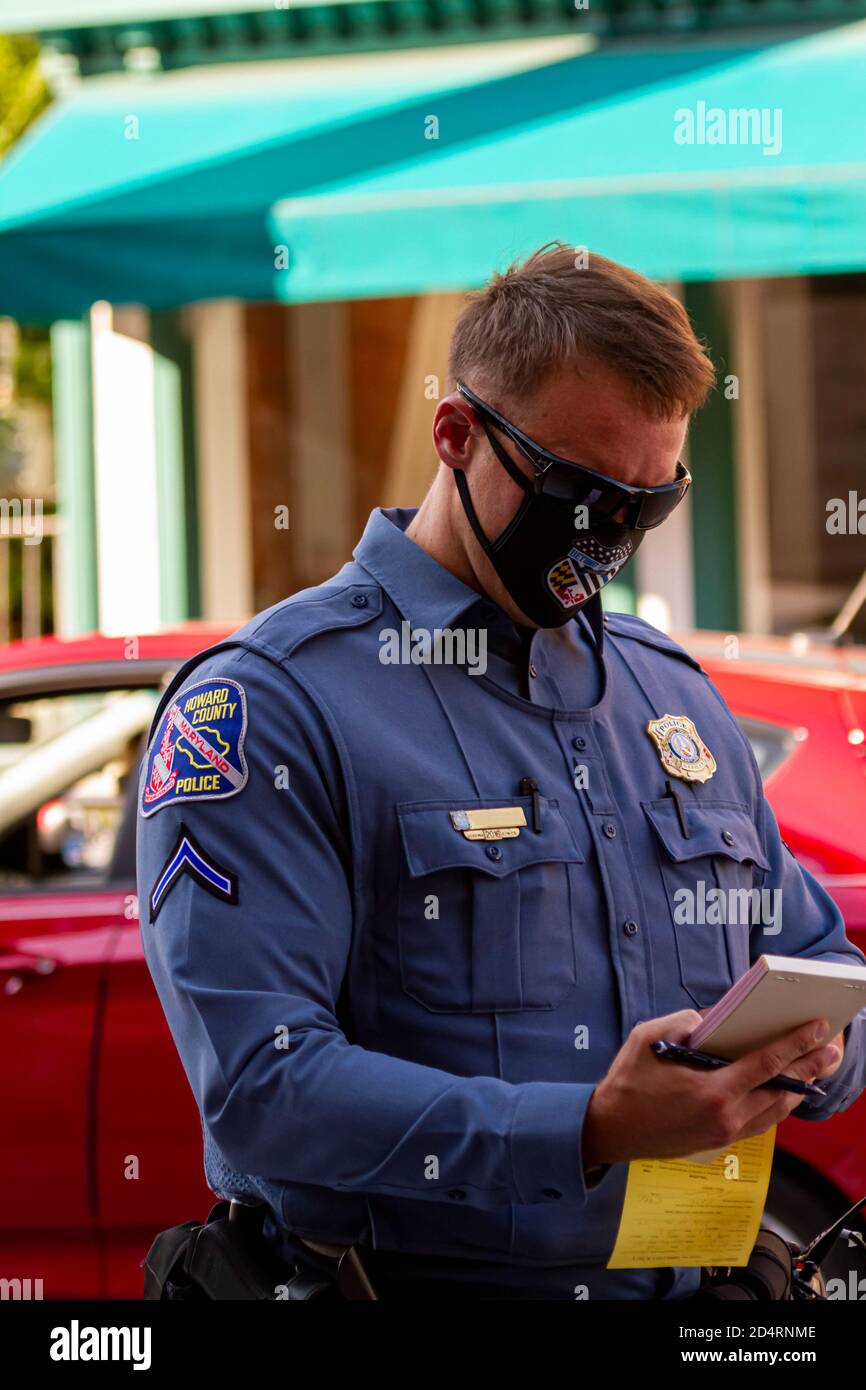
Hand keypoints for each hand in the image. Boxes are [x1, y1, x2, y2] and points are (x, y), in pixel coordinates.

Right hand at [582, 1011, 841, 1166]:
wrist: (610, 1129)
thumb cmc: (627, 1082)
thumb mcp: (649, 1038)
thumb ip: (685, 1022)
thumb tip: (713, 1019)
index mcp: (712, 1090)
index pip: (766, 1063)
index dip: (796, 1044)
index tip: (817, 1029)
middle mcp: (726, 1116)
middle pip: (782, 1090)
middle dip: (810, 1067)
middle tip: (831, 1049)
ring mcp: (725, 1133)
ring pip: (776, 1111)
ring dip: (799, 1088)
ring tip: (815, 1068)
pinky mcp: (719, 1141)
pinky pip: (761, 1123)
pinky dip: (778, 1105)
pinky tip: (783, 1092)